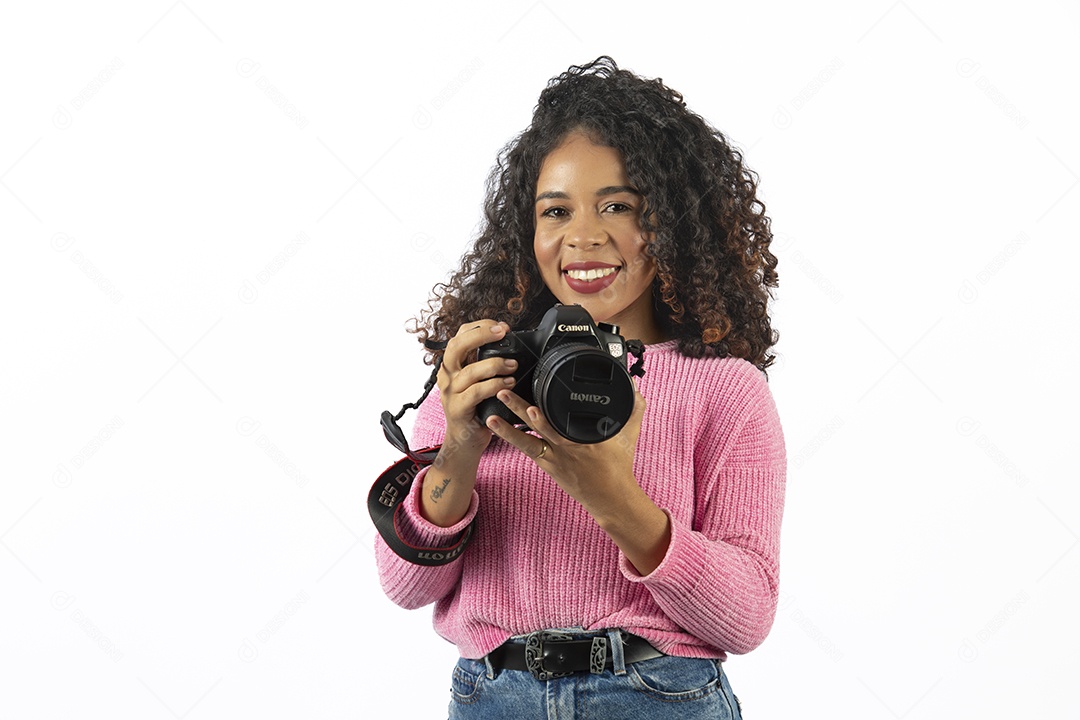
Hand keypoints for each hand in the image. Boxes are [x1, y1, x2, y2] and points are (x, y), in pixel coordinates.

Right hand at [436, 319, 518, 458]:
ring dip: (495, 364)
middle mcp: (447, 375)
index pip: (460, 335)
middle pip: (456, 345)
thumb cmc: (476, 408)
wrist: (465, 440)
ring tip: (513, 366)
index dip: (480, 327)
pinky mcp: (458, 409)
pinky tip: (508, 383)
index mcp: (452, 365)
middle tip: (502, 333)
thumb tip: (509, 344)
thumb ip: (486, 363)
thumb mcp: (478, 380)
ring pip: (469, 371)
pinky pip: (476, 392)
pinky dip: (494, 386)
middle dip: (481, 334)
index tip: (502, 327)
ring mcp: (450, 392)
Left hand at [484, 385, 645, 511]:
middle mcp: (566, 448)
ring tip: (492, 411)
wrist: (611, 498)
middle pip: (539, 425)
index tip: (537, 388)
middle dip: (520, 408)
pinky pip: (527, 450)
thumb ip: (633, 410)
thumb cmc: (619, 467)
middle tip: (503, 391)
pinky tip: (497, 426)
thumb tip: (636, 389)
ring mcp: (555, 458)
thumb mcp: (629, 436)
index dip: (548, 406)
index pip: (564, 418)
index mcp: (584, 439)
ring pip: (527, 439)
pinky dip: (512, 437)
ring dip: (508, 426)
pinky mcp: (548, 465)